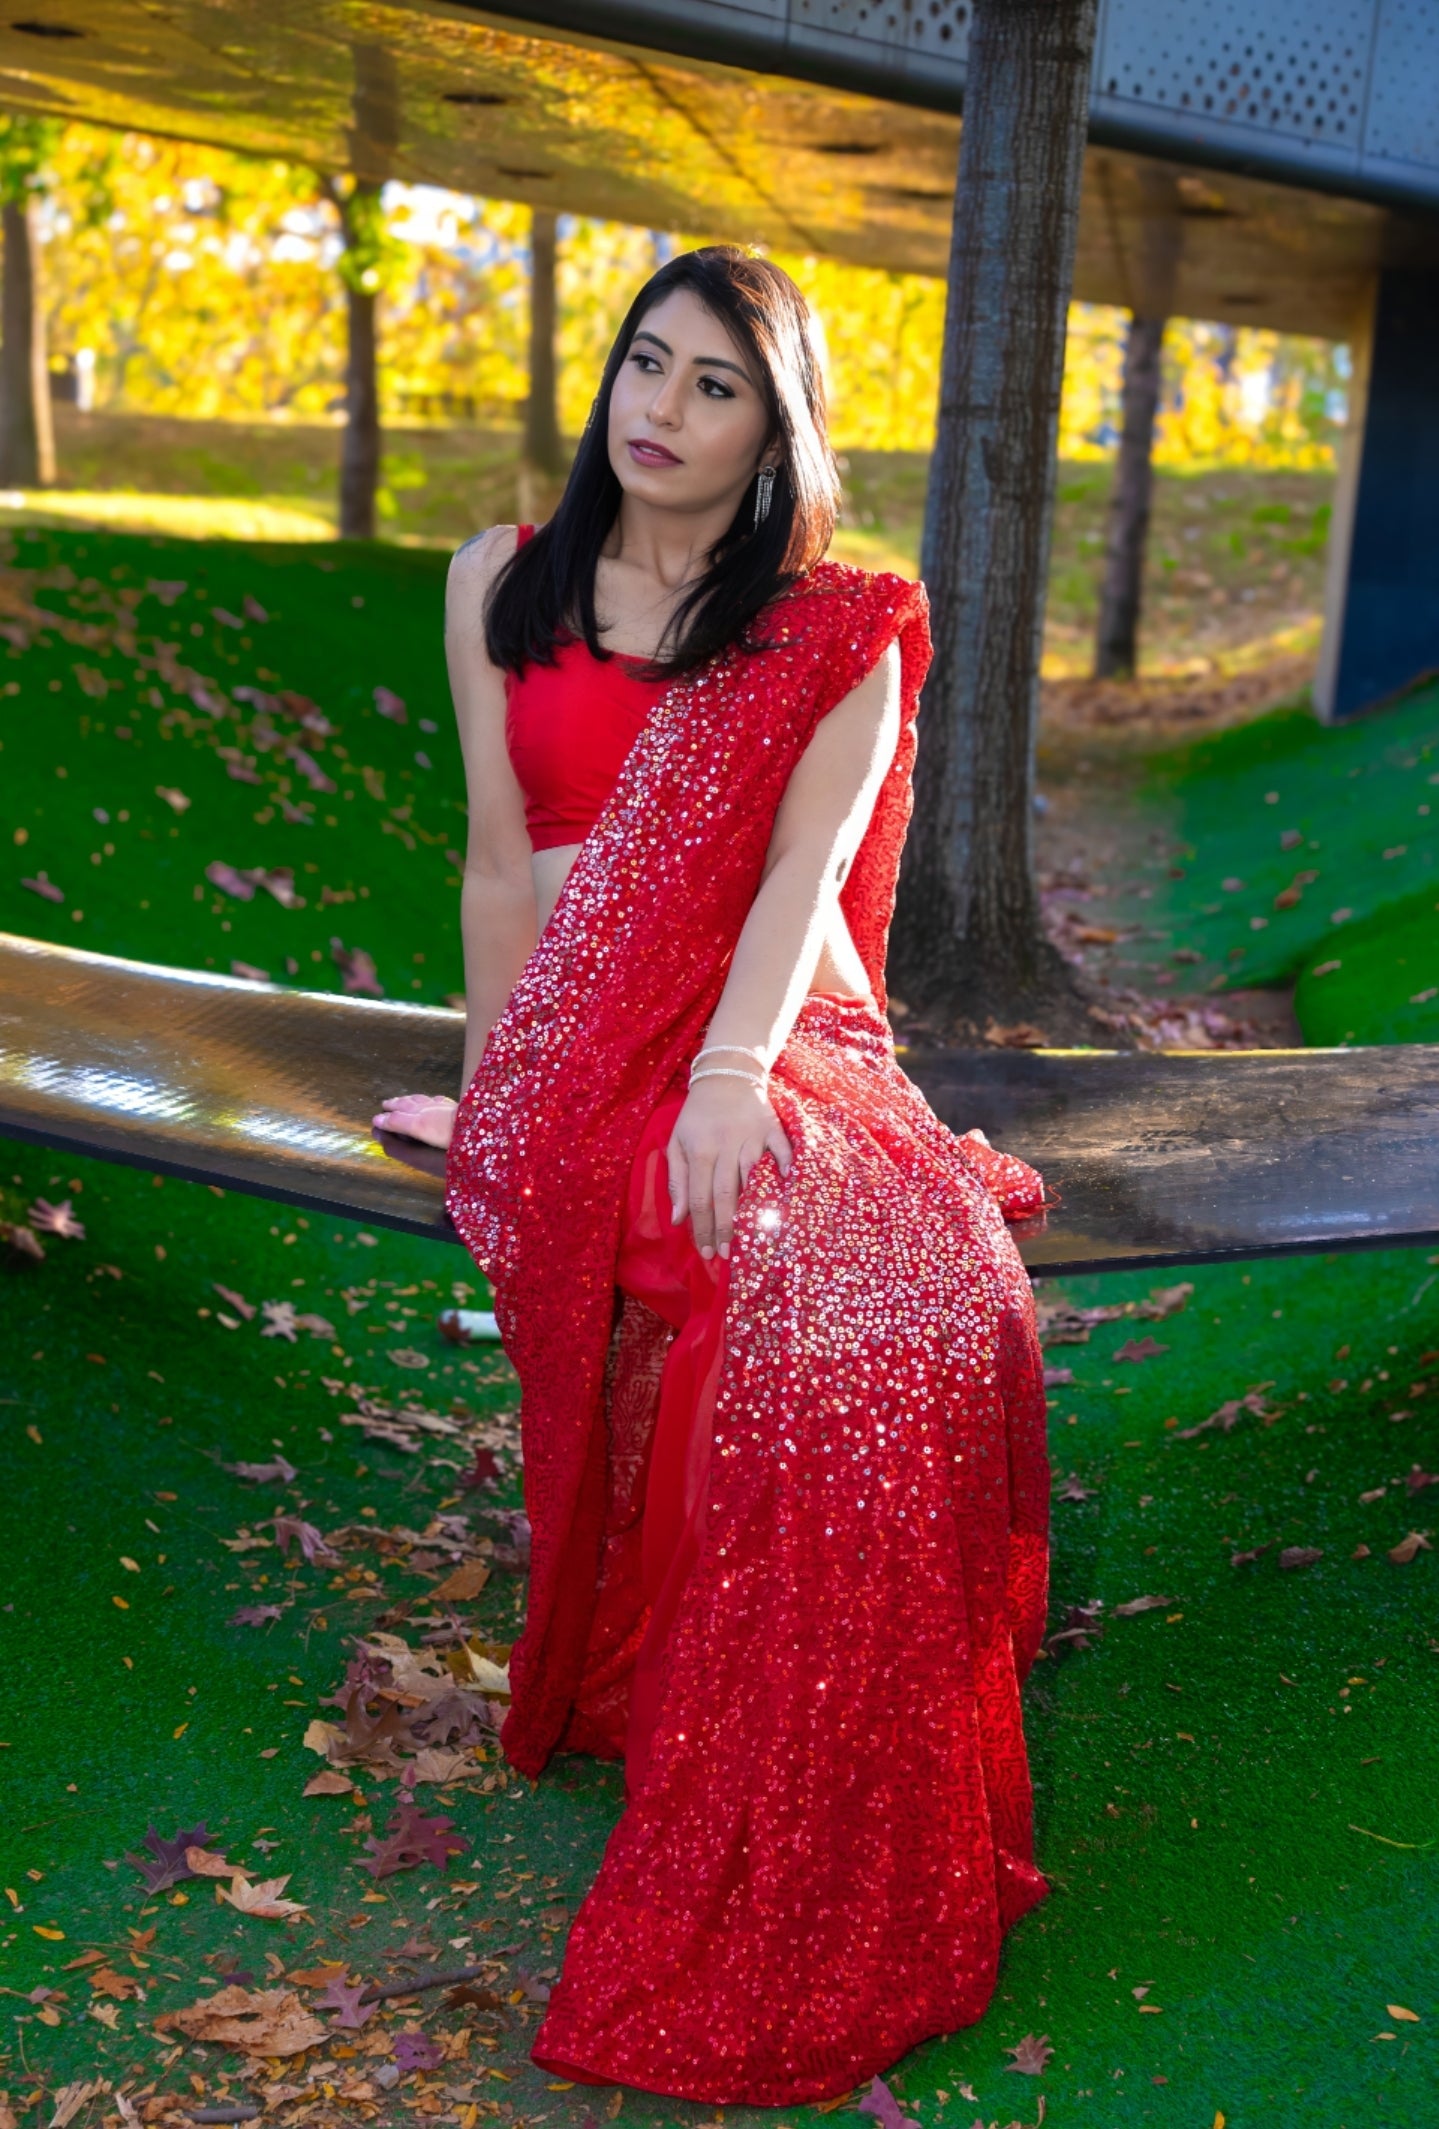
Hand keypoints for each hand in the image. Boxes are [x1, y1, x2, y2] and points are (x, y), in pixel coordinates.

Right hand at [372, 1093, 457, 1148]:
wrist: (472, 1124)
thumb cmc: (443, 1129)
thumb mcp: (416, 1127)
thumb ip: (397, 1122)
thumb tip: (376, 1119)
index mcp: (417, 1110)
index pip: (399, 1109)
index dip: (389, 1111)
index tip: (380, 1110)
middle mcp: (428, 1105)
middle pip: (410, 1102)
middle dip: (398, 1102)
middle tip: (389, 1103)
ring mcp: (442, 1106)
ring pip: (424, 1100)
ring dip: (413, 1099)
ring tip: (408, 1099)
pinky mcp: (456, 1109)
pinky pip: (441, 1101)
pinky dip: (434, 1100)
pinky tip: (435, 1100)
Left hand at [666, 1076, 791, 1260]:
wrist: (725, 1076)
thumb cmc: (697, 1116)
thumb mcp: (677, 1143)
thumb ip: (677, 1181)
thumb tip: (678, 1220)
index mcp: (699, 1150)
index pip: (699, 1197)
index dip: (702, 1228)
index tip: (706, 1253)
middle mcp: (725, 1145)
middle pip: (725, 1193)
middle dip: (725, 1227)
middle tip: (726, 1254)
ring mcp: (751, 1137)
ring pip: (753, 1177)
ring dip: (753, 1208)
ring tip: (754, 1238)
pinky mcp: (772, 1128)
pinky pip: (782, 1150)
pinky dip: (786, 1167)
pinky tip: (788, 1189)